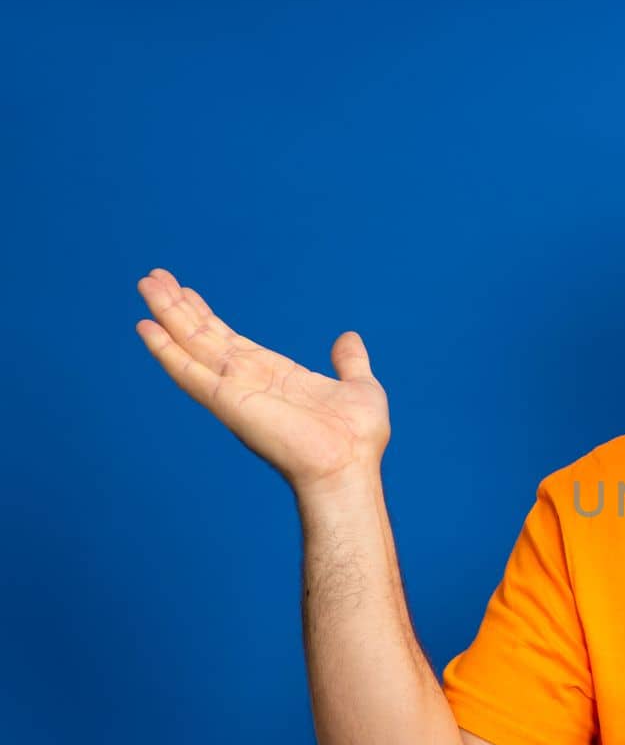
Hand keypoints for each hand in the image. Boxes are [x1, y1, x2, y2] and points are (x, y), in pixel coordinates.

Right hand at [133, 267, 390, 496]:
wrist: (349, 467)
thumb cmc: (357, 439)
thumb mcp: (359, 386)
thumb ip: (349, 362)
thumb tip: (348, 339)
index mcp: (275, 375)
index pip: (230, 339)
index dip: (207, 315)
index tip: (185, 290)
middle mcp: (248, 381)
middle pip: (203, 337)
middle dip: (178, 307)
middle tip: (152, 277)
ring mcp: (234, 391)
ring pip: (191, 346)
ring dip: (167, 315)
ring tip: (145, 284)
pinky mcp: (227, 402)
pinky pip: (189, 373)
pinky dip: (166, 351)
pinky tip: (146, 328)